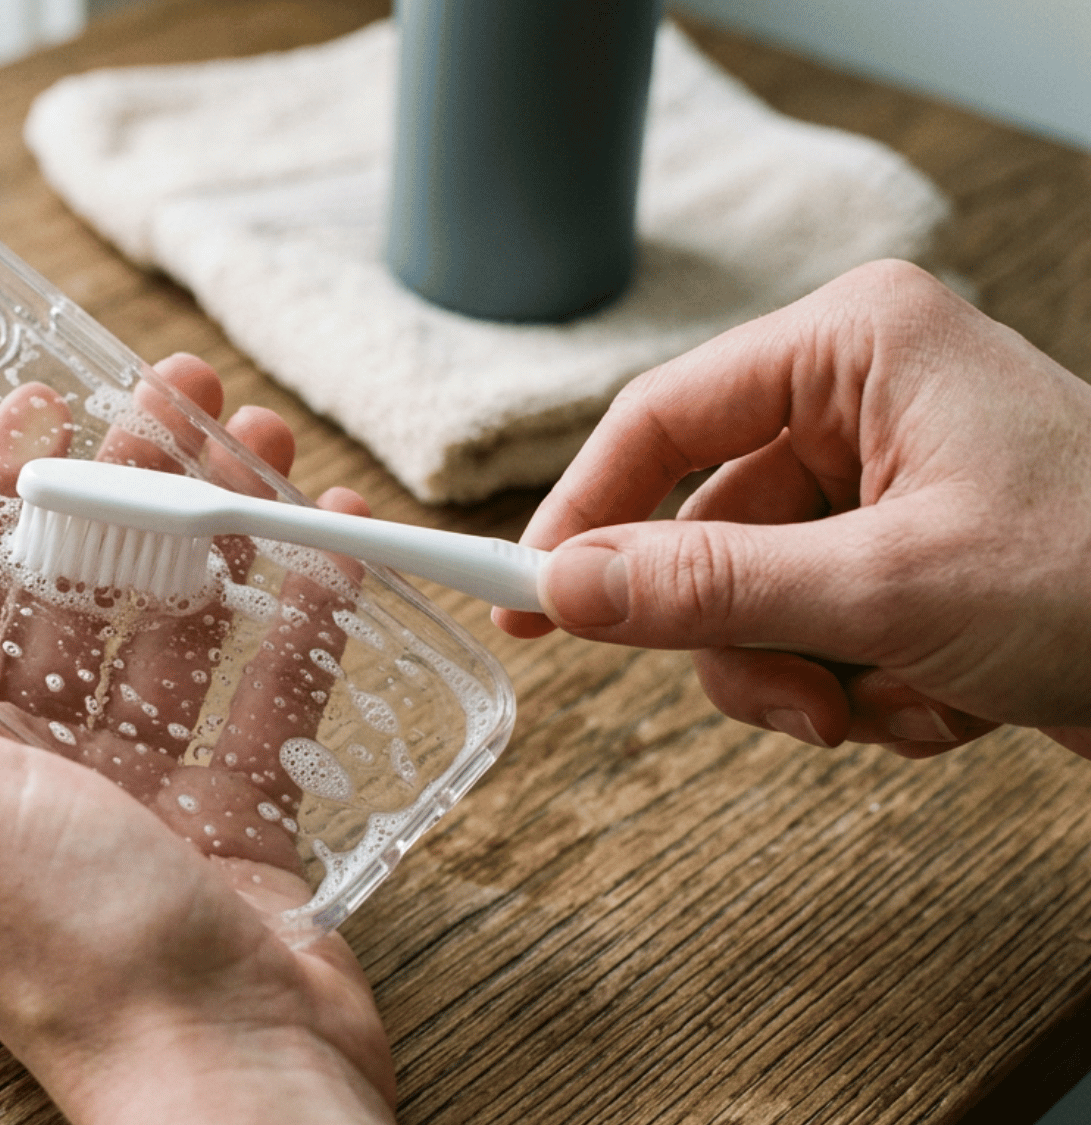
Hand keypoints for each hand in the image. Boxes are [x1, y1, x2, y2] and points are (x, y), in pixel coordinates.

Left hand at [0, 356, 395, 1123]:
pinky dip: (300, 625)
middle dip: (130, 492)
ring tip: (268, 449)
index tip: (44, 403)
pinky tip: (333, 548)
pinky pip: (267, 703)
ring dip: (222, 538)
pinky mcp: (235, 828)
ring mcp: (139, 804)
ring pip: (181, 636)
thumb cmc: (75, 949)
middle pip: (78, 600)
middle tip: (185, 396)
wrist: (233, 1081)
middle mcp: (28, 780)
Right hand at [495, 260, 1090, 757]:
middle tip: (792, 701)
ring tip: (891, 709)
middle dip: (746, 637)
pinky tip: (949, 701)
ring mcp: (893, 479)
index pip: (659, 421)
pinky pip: (818, 626)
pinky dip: (864, 686)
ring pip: (755, 594)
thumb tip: (566, 590)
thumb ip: (709, 588)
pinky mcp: (915, 551)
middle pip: (706, 529)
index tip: (525, 600)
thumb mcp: (888, 588)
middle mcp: (865, 398)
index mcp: (856, 347)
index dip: (583, 517)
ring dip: (807, 677)